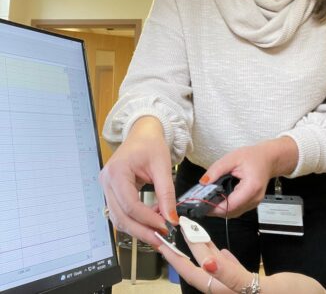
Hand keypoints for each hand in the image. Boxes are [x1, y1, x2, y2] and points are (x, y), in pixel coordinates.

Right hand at [99, 116, 177, 245]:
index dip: (147, 219)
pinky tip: (151, 223)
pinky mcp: (112, 192)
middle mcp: (107, 181)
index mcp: (117, 171)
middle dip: (142, 231)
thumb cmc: (150, 143)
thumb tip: (171, 218)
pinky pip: (121, 212)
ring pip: (119, 219)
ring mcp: (107, 187)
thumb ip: (166, 193)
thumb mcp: (162, 166)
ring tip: (158, 234)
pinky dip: (135, 221)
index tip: (165, 227)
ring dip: (138, 229)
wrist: (143, 133)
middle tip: (161, 240)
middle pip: (121, 216)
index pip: (130, 204)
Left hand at [157, 232, 325, 292]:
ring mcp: (240, 290)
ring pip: (212, 269)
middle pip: (199, 272)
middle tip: (164, 234)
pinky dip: (219, 258)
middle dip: (181, 253)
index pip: (197, 275)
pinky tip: (215, 249)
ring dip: (198, 251)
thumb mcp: (267, 290)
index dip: (180, 257)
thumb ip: (233, 276)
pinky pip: (228, 272)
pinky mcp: (252, 286)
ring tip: (185, 234)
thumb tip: (207, 261)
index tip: (166, 238)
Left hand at [200, 137, 297, 217]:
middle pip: (231, 212)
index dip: (214, 207)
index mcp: (251, 187)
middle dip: (214, 209)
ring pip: (233, 213)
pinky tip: (217, 199)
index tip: (201, 203)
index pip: (230, 205)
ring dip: (219, 209)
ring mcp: (254, 203)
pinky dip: (226, 206)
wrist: (268, 158)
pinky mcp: (251, 203)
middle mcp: (254, 199)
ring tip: (206, 200)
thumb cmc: (253, 157)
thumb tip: (203, 182)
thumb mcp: (232, 158)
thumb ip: (216, 170)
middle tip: (200, 201)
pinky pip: (236, 209)